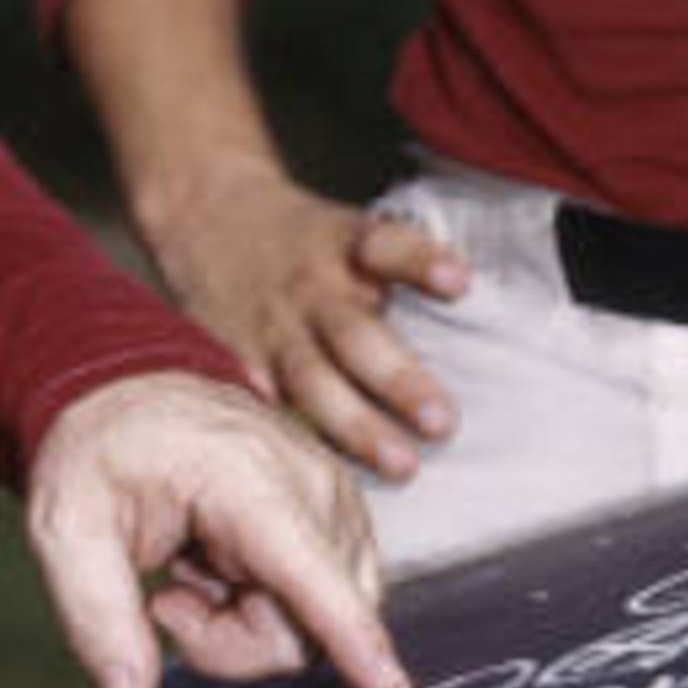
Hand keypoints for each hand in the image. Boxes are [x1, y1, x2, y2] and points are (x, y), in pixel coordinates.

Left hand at [21, 367, 411, 687]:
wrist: (135, 392)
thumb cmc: (102, 453)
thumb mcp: (65, 528)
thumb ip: (96, 617)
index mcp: (246, 478)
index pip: (309, 570)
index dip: (350, 637)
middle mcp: (311, 485)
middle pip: (307, 626)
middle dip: (233, 641)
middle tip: (168, 599)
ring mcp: (335, 500)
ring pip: (318, 625)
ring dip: (248, 624)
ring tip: (193, 571)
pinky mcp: (340, 520)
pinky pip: (323, 606)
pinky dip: (268, 606)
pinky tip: (221, 565)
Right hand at [151, 160, 472, 482]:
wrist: (206, 213)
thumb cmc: (304, 238)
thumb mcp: (349, 230)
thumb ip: (398, 270)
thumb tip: (480, 320)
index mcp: (345, 245)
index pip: (388, 245)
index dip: (421, 263)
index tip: (458, 284)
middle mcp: (311, 287)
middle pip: (357, 334)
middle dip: (400, 380)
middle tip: (443, 422)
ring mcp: (273, 327)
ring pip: (313, 381)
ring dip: (358, 426)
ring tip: (402, 465)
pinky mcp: (238, 359)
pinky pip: (266, 405)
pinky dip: (289, 438)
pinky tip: (314, 474)